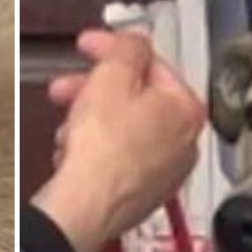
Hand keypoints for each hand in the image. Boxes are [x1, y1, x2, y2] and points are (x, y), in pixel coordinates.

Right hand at [33, 29, 206, 251]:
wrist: (84, 208)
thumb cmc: (101, 146)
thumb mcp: (112, 76)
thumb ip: (127, 48)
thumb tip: (135, 43)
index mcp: (186, 109)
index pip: (151, 64)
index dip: (111, 50)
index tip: (86, 46)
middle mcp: (185, 143)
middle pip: (137, 99)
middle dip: (95, 89)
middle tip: (65, 88)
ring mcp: (166, 173)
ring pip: (125, 130)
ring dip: (91, 120)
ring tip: (66, 128)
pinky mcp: (143, 195)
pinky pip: (119, 159)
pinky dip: (98, 150)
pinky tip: (75, 153)